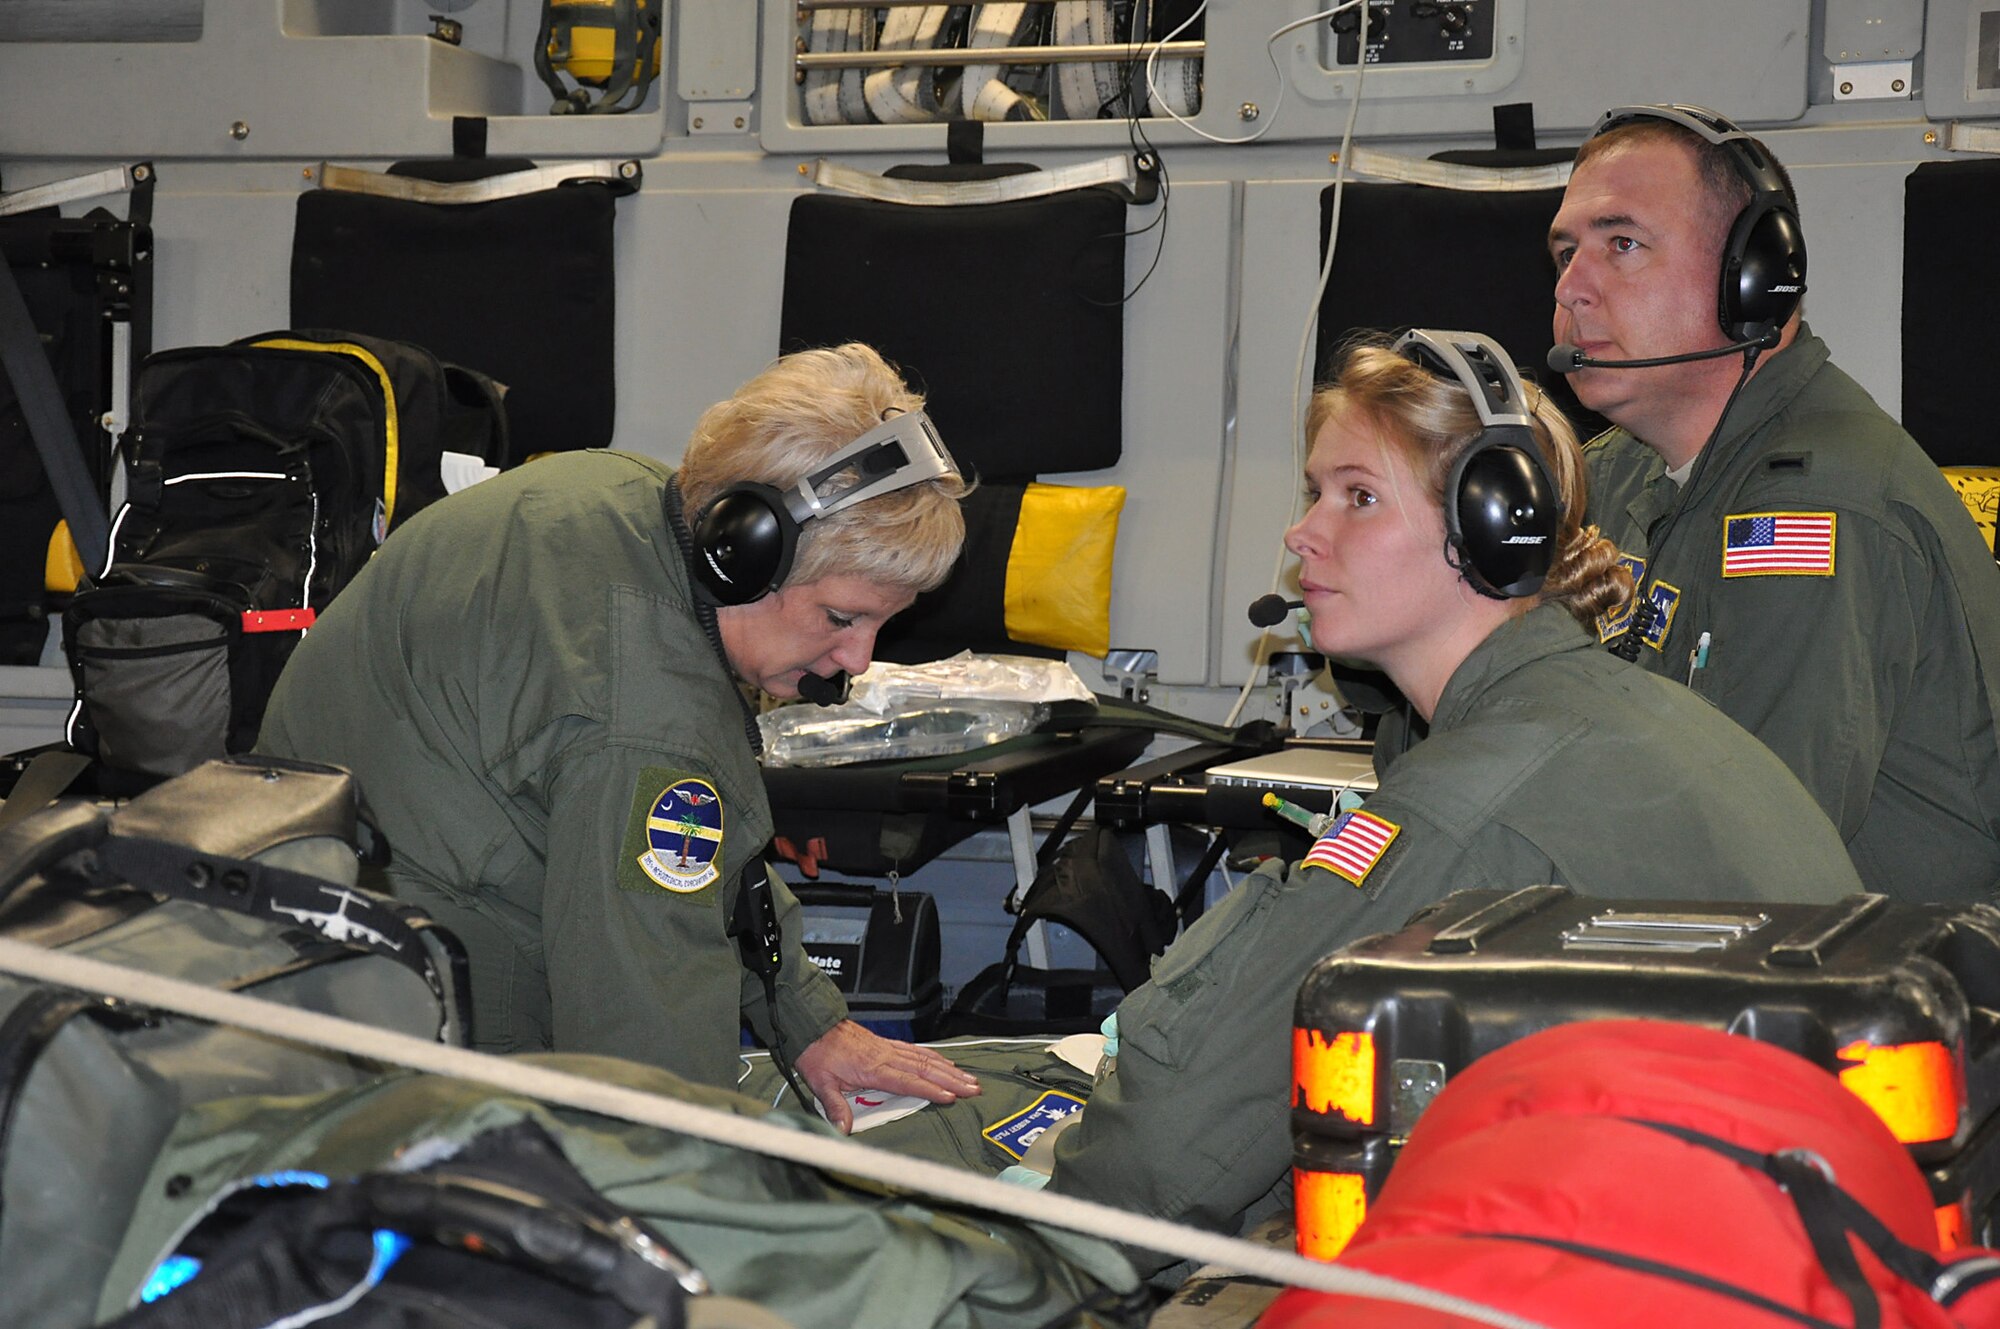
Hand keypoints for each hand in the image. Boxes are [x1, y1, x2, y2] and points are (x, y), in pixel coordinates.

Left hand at [793, 1020, 981, 1132]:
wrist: (813, 1025)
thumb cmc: (817, 1054)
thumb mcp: (820, 1084)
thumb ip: (834, 1107)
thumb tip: (843, 1130)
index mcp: (872, 1068)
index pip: (907, 1081)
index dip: (930, 1090)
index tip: (950, 1097)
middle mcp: (885, 1056)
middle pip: (924, 1069)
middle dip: (951, 1080)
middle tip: (973, 1089)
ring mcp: (887, 1048)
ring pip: (924, 1058)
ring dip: (948, 1069)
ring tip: (969, 1078)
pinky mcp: (886, 1044)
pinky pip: (915, 1049)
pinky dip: (933, 1056)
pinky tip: (945, 1061)